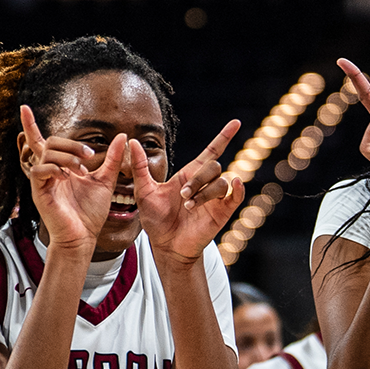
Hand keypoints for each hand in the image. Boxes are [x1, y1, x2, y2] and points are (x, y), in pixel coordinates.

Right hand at [19, 104, 124, 251]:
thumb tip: (122, 137)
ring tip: (82, 169)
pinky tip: (68, 177)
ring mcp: (42, 181)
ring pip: (47, 153)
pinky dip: (55, 169)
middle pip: (50, 142)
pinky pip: (40, 170)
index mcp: (59, 167)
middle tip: (89, 156)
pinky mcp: (39, 192)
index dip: (31, 124)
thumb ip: (112, 159)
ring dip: (68, 156)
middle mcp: (48, 171)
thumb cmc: (90, 213)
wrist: (84, 236)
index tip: (24, 107)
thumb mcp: (105, 181)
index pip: (42, 141)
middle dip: (70, 144)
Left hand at [129, 121, 244, 261]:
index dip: (223, 136)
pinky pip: (235, 196)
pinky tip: (234, 185)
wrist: (165, 245)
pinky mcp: (221, 213)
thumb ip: (139, 167)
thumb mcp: (144, 191)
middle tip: (183, 196)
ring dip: (205, 192)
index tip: (236, 123)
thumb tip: (131, 142)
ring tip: (190, 206)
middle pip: (213, 166)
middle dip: (199, 179)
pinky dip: (237, 190)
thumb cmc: (155, 219)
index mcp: (190, 174)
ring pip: (221, 182)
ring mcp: (215, 198)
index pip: (211, 151)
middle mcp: (205, 184)